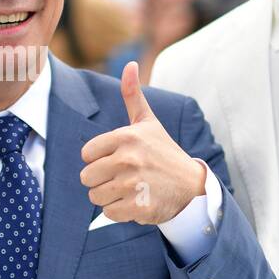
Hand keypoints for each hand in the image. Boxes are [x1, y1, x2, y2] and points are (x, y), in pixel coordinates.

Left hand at [80, 61, 206, 223]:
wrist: (191, 185)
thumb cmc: (163, 152)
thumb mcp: (148, 123)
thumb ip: (133, 95)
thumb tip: (129, 65)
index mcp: (126, 137)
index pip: (87, 154)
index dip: (98, 160)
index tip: (117, 160)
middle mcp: (128, 159)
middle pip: (87, 178)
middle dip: (101, 181)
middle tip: (122, 177)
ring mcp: (133, 184)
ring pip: (95, 197)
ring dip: (109, 197)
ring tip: (130, 189)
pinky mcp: (138, 206)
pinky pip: (109, 213)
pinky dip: (120, 211)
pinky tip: (136, 201)